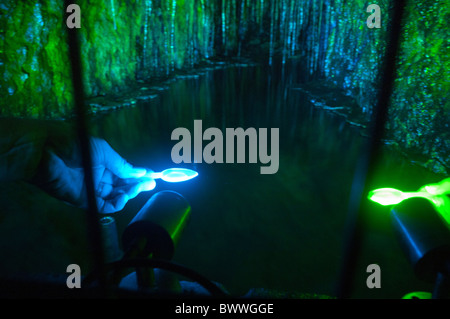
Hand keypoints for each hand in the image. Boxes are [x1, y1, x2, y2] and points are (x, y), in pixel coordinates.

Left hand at [32, 137, 154, 212]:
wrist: (46, 150)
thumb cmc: (72, 142)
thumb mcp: (103, 150)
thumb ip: (122, 164)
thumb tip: (141, 172)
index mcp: (103, 162)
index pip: (125, 172)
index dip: (138, 175)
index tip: (153, 176)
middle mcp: (98, 176)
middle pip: (122, 185)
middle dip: (137, 185)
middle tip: (151, 184)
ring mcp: (91, 189)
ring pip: (116, 196)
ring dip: (129, 194)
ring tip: (137, 188)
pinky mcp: (83, 200)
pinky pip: (104, 206)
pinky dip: (117, 204)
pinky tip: (124, 197)